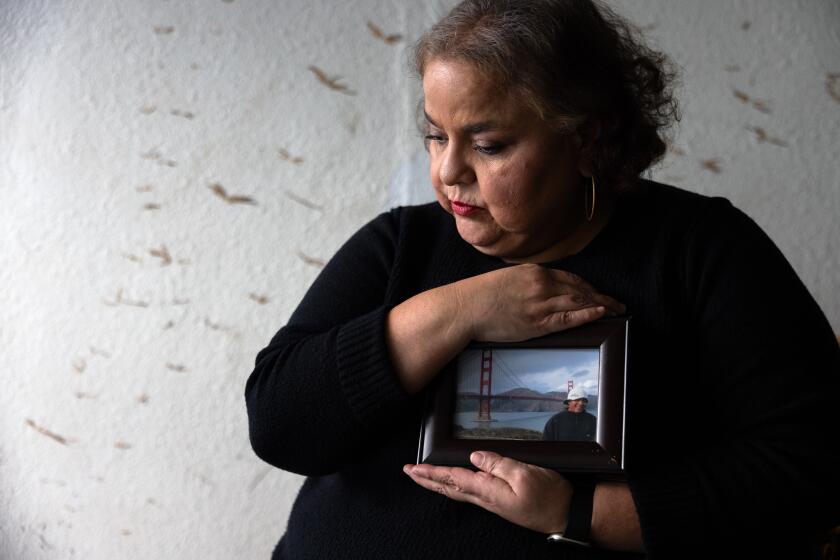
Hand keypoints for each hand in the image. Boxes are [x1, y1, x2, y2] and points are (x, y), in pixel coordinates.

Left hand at [403, 451, 572, 533]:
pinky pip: (469, 493)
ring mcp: (492, 502)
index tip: (413, 468)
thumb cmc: (549, 495)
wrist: (566, 515)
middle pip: (449, 488)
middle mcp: (486, 499)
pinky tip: (453, 484)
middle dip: (427, 480)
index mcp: (488, 491)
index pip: (453, 478)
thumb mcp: (525, 474)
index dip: (432, 473)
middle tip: (408, 471)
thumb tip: (475, 456)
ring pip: (457, 491)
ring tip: (423, 476)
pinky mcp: (500, 501)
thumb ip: (498, 464)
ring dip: (438, 483)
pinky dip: (454, 486)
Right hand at [454, 264, 624, 341]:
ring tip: (616, 311)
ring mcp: (539, 303)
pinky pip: (567, 318)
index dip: (589, 287)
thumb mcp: (508, 279)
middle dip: (602, 297)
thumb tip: (543, 290)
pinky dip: (586, 314)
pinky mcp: (536, 322)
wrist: (465, 308)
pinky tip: (601, 313)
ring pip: (578, 302)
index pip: (571, 278)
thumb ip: (528, 282)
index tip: (600, 294)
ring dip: (601, 306)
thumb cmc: (480, 295)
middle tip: (618, 304)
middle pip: (580, 290)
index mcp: (534, 271)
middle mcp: (541, 284)